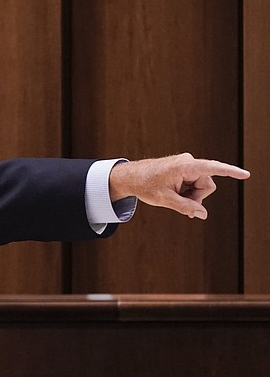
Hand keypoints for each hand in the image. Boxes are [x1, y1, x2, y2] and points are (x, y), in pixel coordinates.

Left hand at [108, 153, 249, 218]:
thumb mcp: (165, 200)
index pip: (213, 168)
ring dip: (191, 195)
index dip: (231, 172)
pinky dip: (187, 191)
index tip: (246, 175)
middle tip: (179, 202)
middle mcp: (188, 161)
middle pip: (207, 185)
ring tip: (174, 196)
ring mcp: (187, 164)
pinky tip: (174, 192)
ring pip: (201, 185)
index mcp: (185, 166)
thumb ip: (186, 207)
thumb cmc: (145, 185)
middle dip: (197, 197)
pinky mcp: (184, 168)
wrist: (130, 177)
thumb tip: (204, 214)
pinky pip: (194, 183)